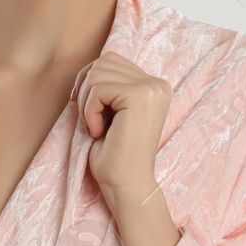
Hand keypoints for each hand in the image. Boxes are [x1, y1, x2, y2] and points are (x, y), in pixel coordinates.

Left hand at [70, 50, 171, 211]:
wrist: (127, 184)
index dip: (90, 83)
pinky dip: (89, 110)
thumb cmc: (114, 154)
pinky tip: (98, 132)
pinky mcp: (139, 96)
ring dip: (86, 101)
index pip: (111, 61)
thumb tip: (90, 65)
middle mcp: (158, 84)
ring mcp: (152, 88)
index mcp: (155, 86)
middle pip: (104, 61)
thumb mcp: (112, 111)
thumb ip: (109, 85)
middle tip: (91, 121)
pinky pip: (98, 88)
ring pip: (98, 72)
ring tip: (96, 127)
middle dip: (86, 89)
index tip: (90, 112)